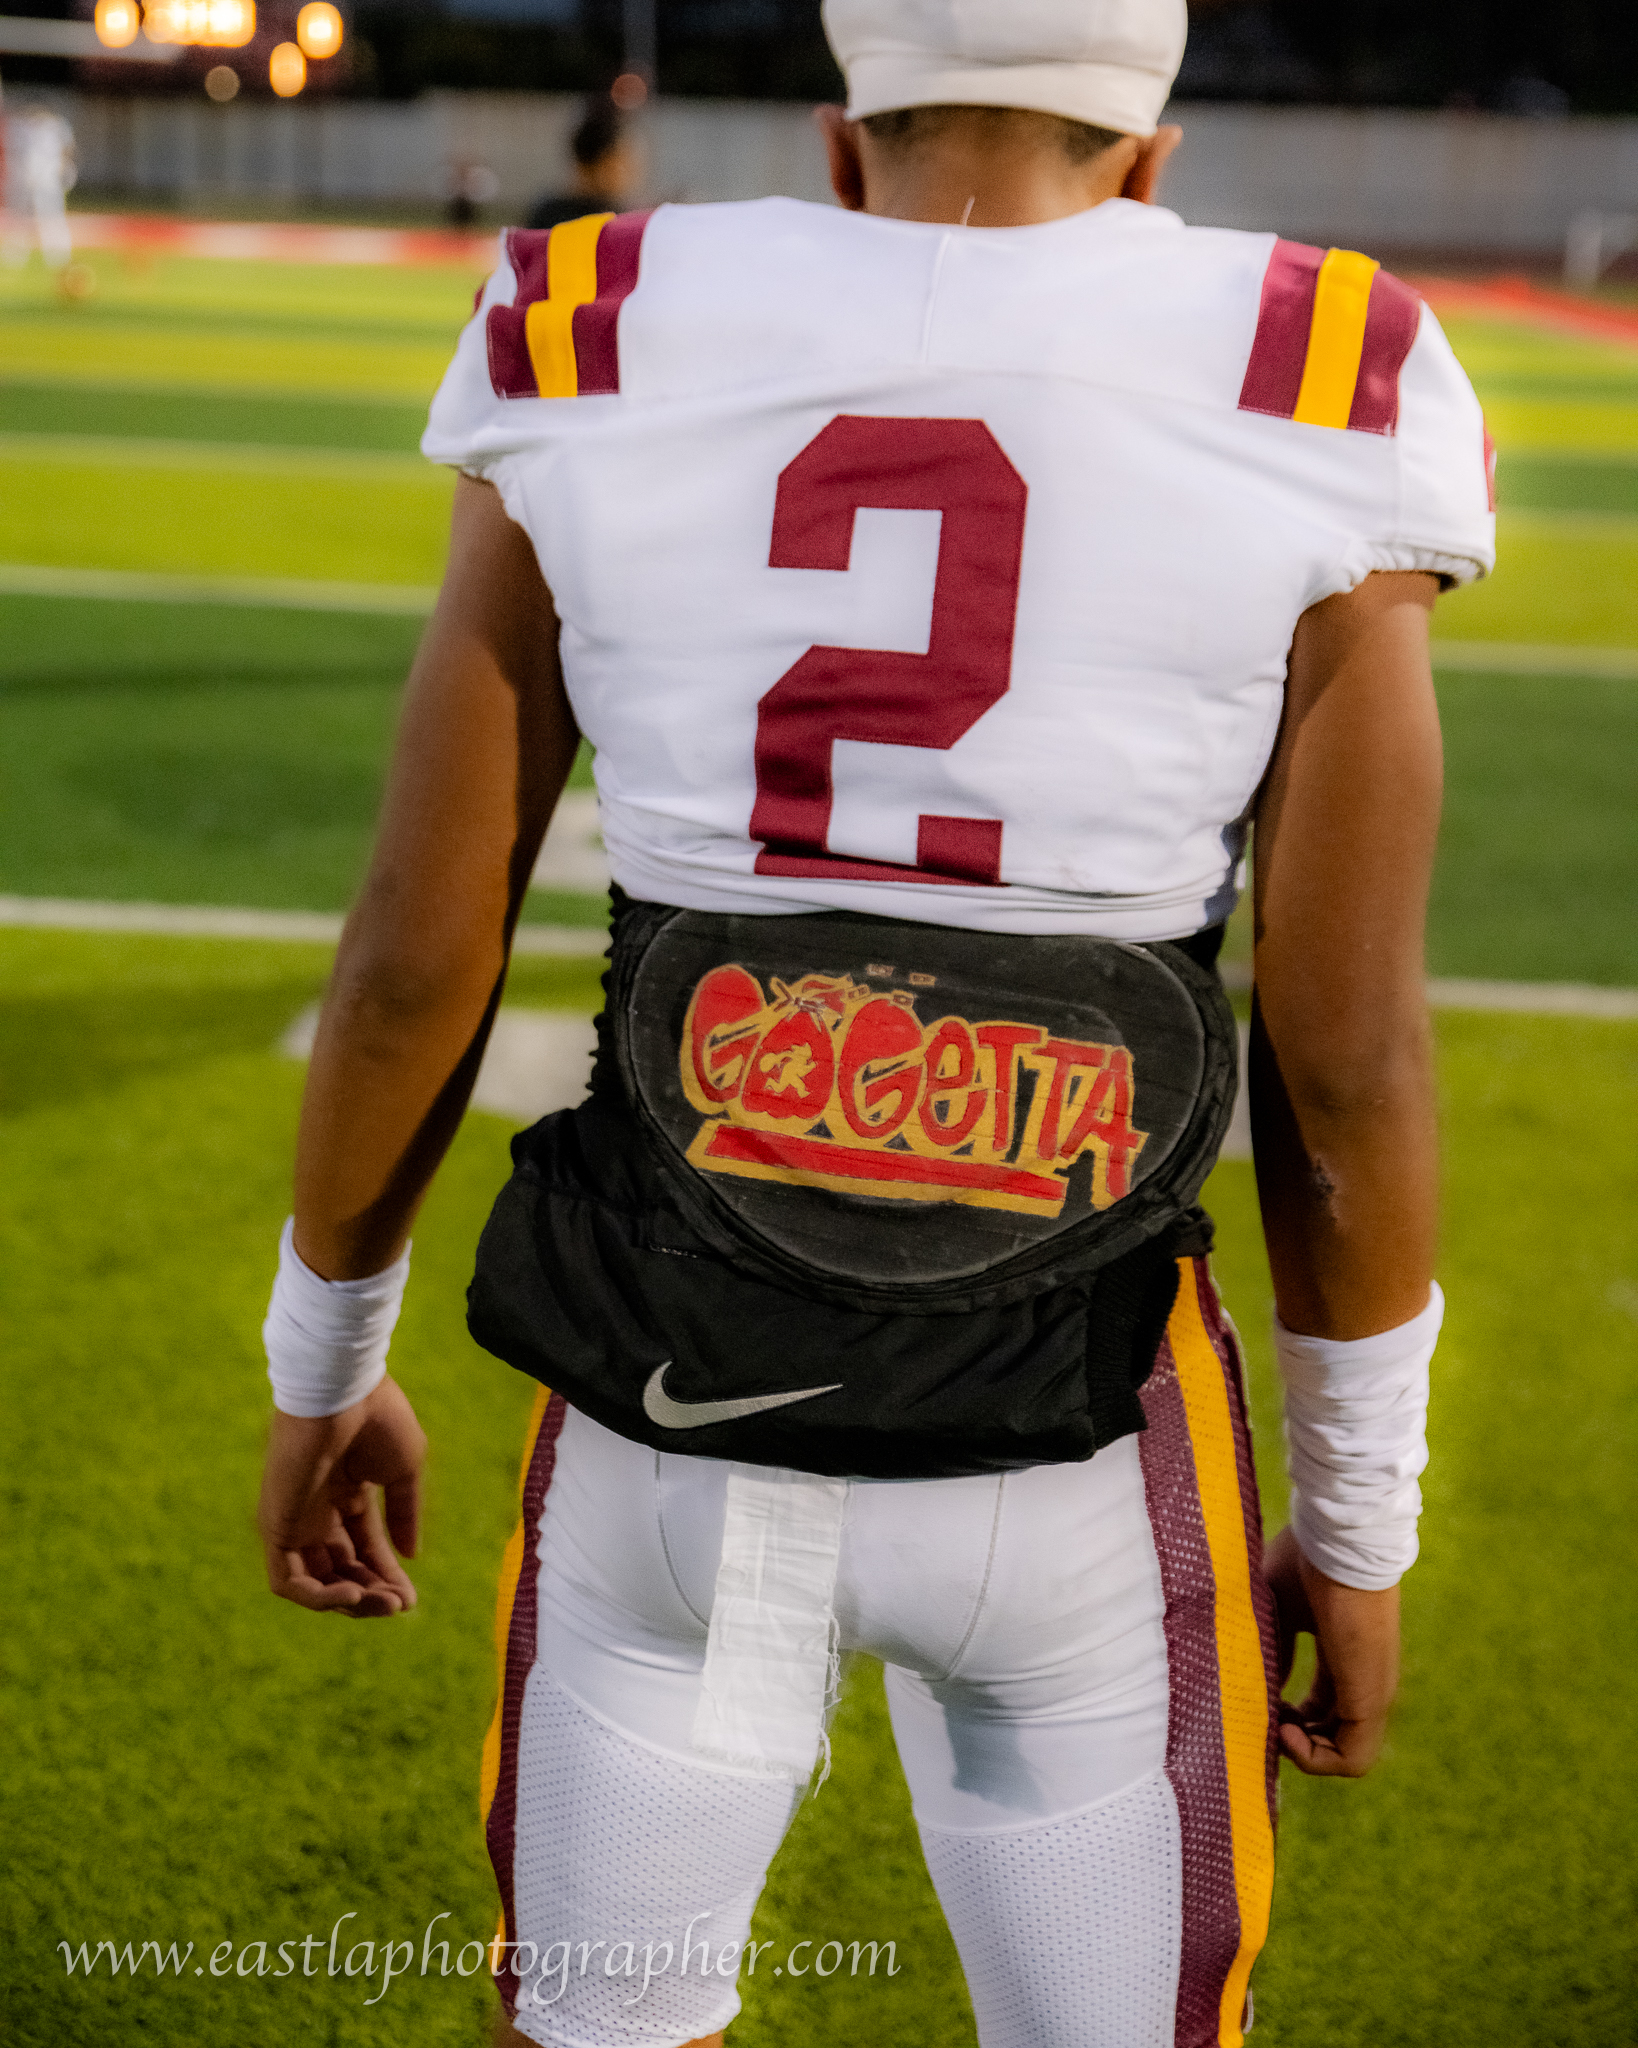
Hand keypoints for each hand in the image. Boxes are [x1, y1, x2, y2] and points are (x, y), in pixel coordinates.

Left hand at [258, 1375, 426, 1617]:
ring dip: (349, 1601)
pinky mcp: (276, 1526)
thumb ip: (403, 1514)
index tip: (411, 1599)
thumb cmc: (377, 1420)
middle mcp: (318, 1511)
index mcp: (347, 1494)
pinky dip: (318, 1598)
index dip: (386, 1576)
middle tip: (400, 1605)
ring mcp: (294, 1520)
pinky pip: (288, 1581)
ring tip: (381, 1602)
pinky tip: (353, 1593)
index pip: (364, 1548)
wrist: (342, 1391)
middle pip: (341, 1570)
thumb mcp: (403, 1471)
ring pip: (315, 1583)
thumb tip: (410, 1555)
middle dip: (372, 1593)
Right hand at [1265, 1523, 1399, 1777]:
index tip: (1258, 1701)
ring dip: (1303, 1753)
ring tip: (1274, 1725)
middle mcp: (1362, 1680)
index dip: (1288, 1716)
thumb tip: (1260, 1684)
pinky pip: (1351, 1759)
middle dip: (1293, 1738)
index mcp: (1342, 1657)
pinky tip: (1284, 1729)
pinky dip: (1316, 1759)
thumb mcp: (1279, 1608)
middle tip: (1264, 1718)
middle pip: (1331, 1734)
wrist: (1337, 1545)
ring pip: (1344, 1755)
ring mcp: (1370, 1692)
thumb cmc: (1307, 1562)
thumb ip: (1274, 1647)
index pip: (1322, 1706)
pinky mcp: (1370, 1700)